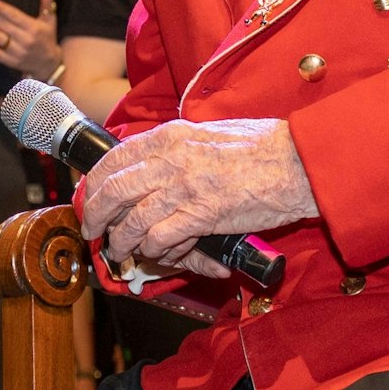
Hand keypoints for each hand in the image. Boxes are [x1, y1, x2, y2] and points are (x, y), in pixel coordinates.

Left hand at [0, 0, 58, 78]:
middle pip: (5, 26)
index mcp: (34, 28)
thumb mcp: (50, 21)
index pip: (16, 17)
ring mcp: (18, 52)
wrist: (49, 65)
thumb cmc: (47, 38)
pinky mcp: (11, 62)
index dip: (3, 9)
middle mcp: (26, 40)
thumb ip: (47, 4)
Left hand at [79, 117, 316, 277]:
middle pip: (113, 190)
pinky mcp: (202, 215)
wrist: (297, 161)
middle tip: (94, 230)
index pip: (114, 158)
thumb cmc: (262, 147)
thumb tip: (154, 165)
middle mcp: (170, 159)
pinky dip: (156, 251)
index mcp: (171, 136)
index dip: (95, 183)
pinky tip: (160, 255)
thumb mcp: (208, 134)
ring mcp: (185, 187)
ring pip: (132, 220)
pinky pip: (162, 239)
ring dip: (122, 242)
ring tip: (121, 252)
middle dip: (96, 215)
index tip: (91, 198)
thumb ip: (178, 148)